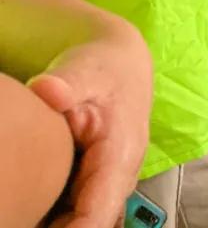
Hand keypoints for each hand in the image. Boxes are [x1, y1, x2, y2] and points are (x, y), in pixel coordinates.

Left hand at [28, 21, 152, 227]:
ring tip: (19, 216)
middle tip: (16, 220)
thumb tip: (45, 90)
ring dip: (55, 225)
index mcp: (120, 156)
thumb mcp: (85, 70)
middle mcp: (120, 179)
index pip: (96, 215)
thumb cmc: (104, 69)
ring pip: (83, 223)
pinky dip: (54, 219)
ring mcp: (109, 185)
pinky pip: (77, 215)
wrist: (121, 65)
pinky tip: (26, 210)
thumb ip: (66, 83)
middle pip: (90, 226)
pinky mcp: (96, 186)